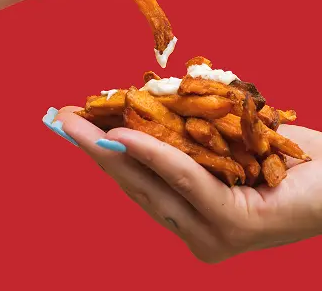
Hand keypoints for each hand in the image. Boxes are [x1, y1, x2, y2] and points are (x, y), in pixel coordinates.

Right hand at [47, 107, 321, 262]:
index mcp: (190, 213)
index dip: (101, 151)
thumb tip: (140, 113)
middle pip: (134, 184)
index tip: (75, 125)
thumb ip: (184, 139)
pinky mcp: (231, 226)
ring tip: (81, 124)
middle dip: (94, 150)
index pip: (136, 179)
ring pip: (151, 185)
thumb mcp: (221, 141)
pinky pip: (185, 182)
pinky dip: (155, 156)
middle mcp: (193, 230)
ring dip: (113, 150)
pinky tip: (126, 137)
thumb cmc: (283, 155)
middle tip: (64, 119)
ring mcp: (210, 235)